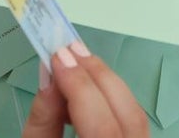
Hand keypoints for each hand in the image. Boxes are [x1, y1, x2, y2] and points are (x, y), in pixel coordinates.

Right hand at [21, 44, 148, 137]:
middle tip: (68, 49)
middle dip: (97, 77)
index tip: (57, 57)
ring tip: (77, 62)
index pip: (102, 129)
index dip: (80, 88)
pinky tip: (92, 87)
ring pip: (136, 117)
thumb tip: (51, 75)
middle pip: (128, 117)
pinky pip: (134, 124)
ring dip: (107, 84)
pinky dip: (114, 100)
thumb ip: (43, 120)